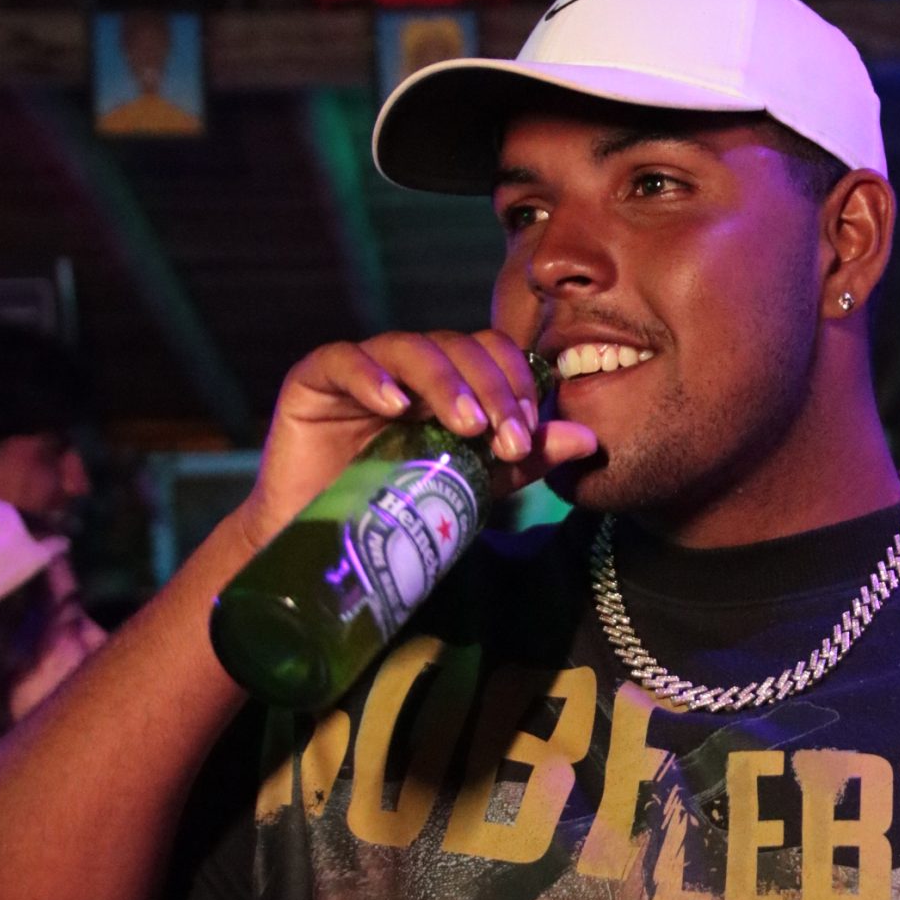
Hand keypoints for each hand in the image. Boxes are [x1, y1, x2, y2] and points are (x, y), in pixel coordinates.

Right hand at [234, 328, 597, 551]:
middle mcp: (406, 369)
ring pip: (410, 347)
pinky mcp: (311, 381)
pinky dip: (372, 377)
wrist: (321, 553)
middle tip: (508, 439)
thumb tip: (588, 440)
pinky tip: (396, 407)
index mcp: (446, 384)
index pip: (491, 355)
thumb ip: (521, 459)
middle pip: (458, 348)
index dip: (516, 384)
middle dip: (492, 389)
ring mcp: (359, 370)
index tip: (527, 436)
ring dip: (446, 382)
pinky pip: (342, 360)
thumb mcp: (470, 486)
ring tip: (467, 426)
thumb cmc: (395, 515)